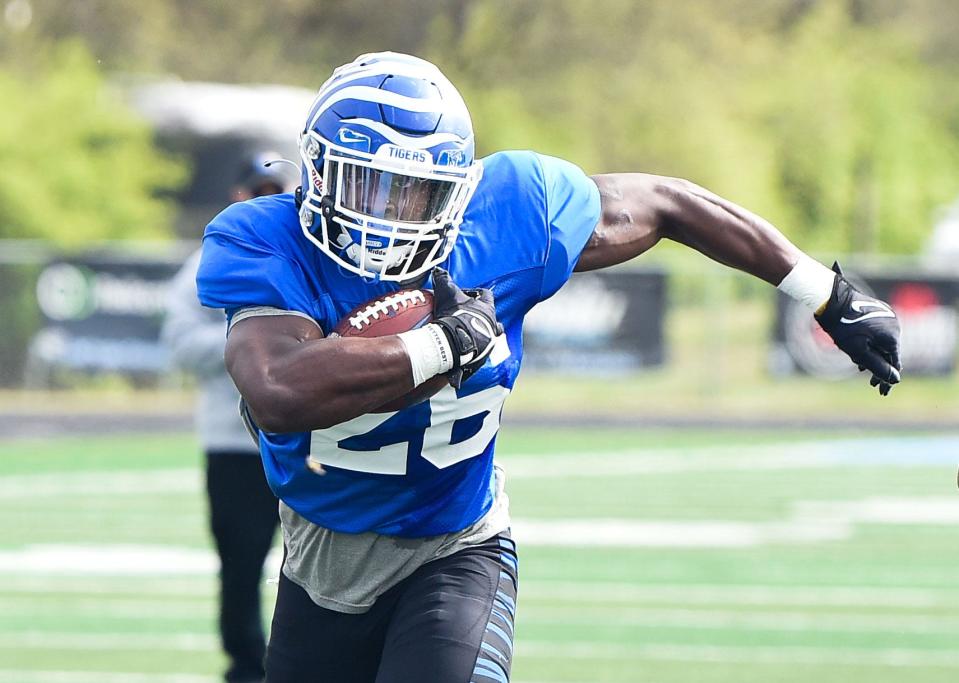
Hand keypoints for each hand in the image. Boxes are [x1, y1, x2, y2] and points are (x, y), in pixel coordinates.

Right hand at [431, 267, 503, 387]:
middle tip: (467, 319)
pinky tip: (462, 353)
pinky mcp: (482, 357)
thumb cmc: (454, 315)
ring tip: (466, 337)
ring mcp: (489, 342)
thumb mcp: (447, 292)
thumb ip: (444, 279)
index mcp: (487, 309)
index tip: (465, 296)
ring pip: (489, 337)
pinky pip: (480, 354)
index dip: (476, 294)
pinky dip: (473, 353)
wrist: (455, 342)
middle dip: (481, 318)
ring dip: (480, 336)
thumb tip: (438, 270)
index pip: (486, 295)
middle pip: (491, 319)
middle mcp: (492, 325)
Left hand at [815, 262, 901, 395]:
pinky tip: (860, 352)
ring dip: (873, 356)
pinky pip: (878, 333)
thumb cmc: (842, 326)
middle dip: (879, 368)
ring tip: (860, 367)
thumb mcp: (858, 351)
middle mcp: (894, 325)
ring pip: (882, 343)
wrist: (831, 298)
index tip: (882, 392)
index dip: (887, 379)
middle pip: (889, 353)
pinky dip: (870, 344)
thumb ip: (877, 366)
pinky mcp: (877, 311)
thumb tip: (895, 380)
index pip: (894, 363)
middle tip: (872, 384)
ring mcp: (886, 316)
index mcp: (892, 335)